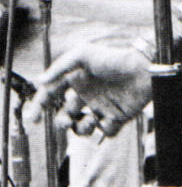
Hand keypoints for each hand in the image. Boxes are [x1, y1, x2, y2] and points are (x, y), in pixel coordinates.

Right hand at [30, 37, 152, 136]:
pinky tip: (109, 119)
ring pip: (83, 128)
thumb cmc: (113, 59)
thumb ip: (59, 68)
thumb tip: (39, 81)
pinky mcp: (117, 117)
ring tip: (90, 120)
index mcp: (76, 81)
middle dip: (61, 121)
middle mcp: (86, 96)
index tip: (33, 118)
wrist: (143, 69)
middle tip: (65, 120)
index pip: (52, 96)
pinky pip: (106, 132)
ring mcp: (101, 107)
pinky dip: (105, 129)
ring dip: (82, 128)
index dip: (40, 107)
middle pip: (65, 116)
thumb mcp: (83, 55)